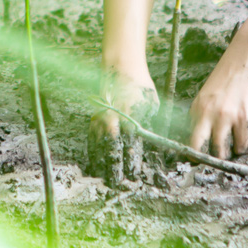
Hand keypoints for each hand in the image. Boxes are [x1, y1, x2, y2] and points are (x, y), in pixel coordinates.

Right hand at [89, 66, 156, 185]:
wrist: (120, 65)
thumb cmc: (140, 84)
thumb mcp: (152, 103)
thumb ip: (151, 122)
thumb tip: (156, 140)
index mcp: (130, 116)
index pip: (130, 144)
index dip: (130, 161)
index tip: (132, 175)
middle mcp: (114, 118)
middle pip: (112, 148)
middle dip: (113, 167)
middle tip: (115, 182)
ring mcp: (102, 116)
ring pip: (99, 144)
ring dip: (101, 161)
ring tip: (102, 177)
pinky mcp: (95, 114)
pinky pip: (92, 135)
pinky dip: (92, 149)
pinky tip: (93, 161)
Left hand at [186, 22, 247, 158]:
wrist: (247, 56)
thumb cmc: (231, 74)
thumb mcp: (211, 93)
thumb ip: (206, 111)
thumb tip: (205, 133)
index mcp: (197, 106)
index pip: (188, 136)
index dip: (192, 151)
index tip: (195, 161)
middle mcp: (206, 112)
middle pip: (198, 147)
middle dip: (203, 159)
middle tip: (212, 164)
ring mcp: (224, 115)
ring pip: (220, 150)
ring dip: (227, 155)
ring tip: (232, 152)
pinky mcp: (242, 116)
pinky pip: (241, 142)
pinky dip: (243, 146)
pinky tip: (244, 142)